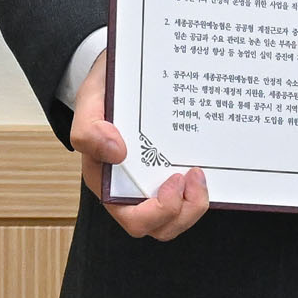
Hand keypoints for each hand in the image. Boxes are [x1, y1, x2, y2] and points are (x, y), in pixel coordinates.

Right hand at [71, 53, 209, 239]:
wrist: (124, 71)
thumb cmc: (105, 90)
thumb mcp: (90, 100)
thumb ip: (89, 129)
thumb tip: (116, 152)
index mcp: (107, 181)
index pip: (135, 219)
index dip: (159, 210)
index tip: (174, 177)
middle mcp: (132, 187)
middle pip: (162, 226)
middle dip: (184, 211)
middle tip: (195, 174)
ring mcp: (155, 180)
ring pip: (179, 217)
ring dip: (196, 202)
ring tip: (200, 171)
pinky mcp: (175, 168)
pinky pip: (191, 194)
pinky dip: (204, 186)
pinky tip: (208, 162)